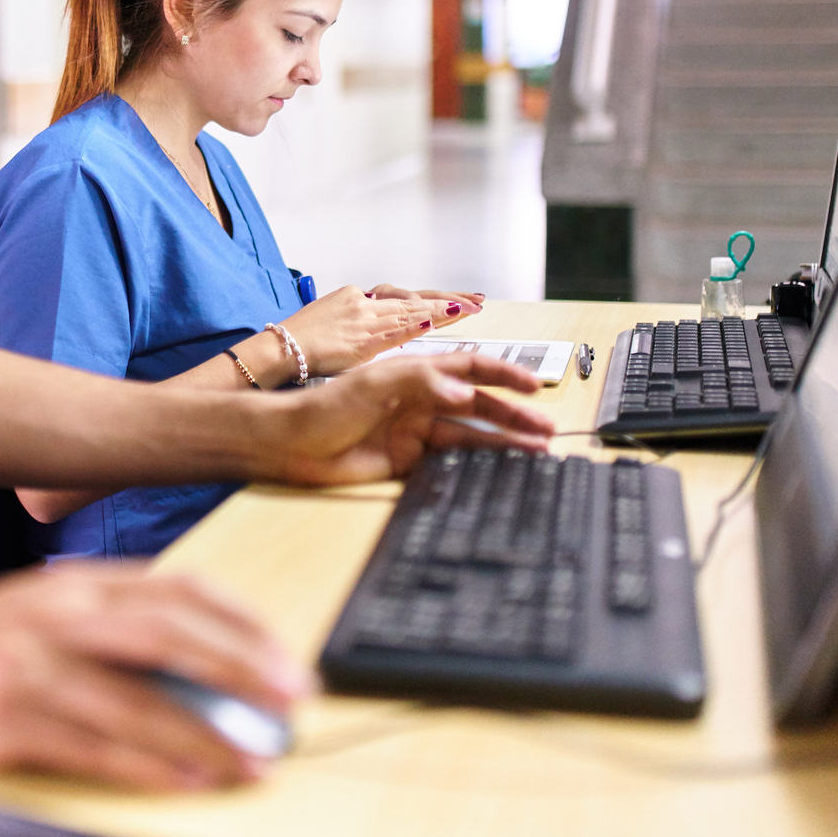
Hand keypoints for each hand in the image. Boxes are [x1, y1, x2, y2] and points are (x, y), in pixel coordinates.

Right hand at [0, 564, 306, 790]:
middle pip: (169, 636)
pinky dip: (143, 767)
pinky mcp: (3, 719)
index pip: (177, 590)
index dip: (239, 621)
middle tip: (292, 698)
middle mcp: (57, 615)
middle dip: (239, 667)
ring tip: (251, 760)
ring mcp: (29, 666)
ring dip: (203, 735)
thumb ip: (102, 616)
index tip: (284, 651)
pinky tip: (182, 782)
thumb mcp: (35, 608)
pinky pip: (89, 748)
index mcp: (72, 584)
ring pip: (137, 701)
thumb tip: (188, 644)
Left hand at [262, 353, 554, 487]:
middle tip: (546, 429)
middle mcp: (420, 400)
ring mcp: (415, 431)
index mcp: (415, 373)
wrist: (291, 444)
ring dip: (503, 442)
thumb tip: (464, 393)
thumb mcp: (375, 384)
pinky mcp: (407, 460)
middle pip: (478, 405)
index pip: (469, 368)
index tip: (533, 386)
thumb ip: (422, 383)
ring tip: (536, 451)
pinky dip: (476, 463)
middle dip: (513, 416)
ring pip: (470, 435)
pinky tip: (499, 467)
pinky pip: (450, 460)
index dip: (503, 375)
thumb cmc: (325, 406)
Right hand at [281, 284, 484, 375]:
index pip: (403, 296)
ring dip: (440, 311)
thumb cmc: (301, 344)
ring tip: (467, 311)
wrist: (280, 350)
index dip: (433, 299)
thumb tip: (394, 337)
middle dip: (447, 301)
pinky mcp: (359, 337)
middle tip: (476, 301)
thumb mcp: (336, 327)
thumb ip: (366, 329)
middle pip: (412, 299)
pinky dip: (415, 326)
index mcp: (357, 298)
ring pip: (409, 311)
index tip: (459, 301)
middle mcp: (363, 303)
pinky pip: (392, 330)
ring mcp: (362, 318)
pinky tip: (435, 324)